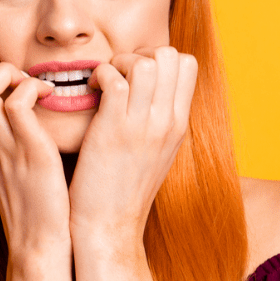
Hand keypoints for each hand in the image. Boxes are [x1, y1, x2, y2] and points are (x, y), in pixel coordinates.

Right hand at [0, 47, 71, 262]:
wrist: (40, 241)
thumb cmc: (30, 193)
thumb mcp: (3, 153)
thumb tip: (8, 89)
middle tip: (13, 76)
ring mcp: (2, 144)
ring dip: (6, 73)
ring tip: (30, 86)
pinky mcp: (28, 152)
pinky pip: (15, 105)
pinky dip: (32, 89)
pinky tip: (48, 97)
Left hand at [67, 46, 197, 247]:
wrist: (109, 227)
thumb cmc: (126, 188)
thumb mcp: (158, 152)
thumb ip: (161, 119)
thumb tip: (153, 89)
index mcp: (179, 124)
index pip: (188, 63)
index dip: (160, 57)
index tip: (137, 74)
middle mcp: (166, 121)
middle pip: (169, 54)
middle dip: (140, 52)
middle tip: (120, 73)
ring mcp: (141, 125)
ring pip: (143, 61)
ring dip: (118, 61)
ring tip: (105, 81)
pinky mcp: (113, 129)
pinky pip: (113, 77)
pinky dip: (99, 74)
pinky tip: (91, 91)